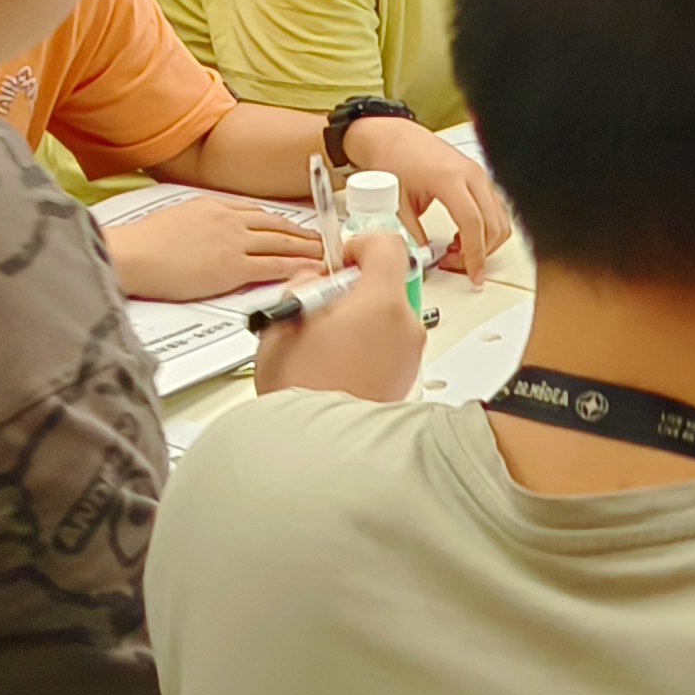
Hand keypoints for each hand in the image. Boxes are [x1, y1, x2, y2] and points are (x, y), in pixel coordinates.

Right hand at [104, 192, 325, 301]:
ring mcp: (234, 243)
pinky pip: (273, 266)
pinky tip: (308, 270)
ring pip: (281, 243)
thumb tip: (205, 232)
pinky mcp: (233, 268)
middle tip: (317, 238)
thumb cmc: (142, 243)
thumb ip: (198, 222)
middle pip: (274, 224)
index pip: (255, 212)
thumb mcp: (175, 217)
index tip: (289, 225)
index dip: (277, 220)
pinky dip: (295, 267)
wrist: (133, 254)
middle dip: (299, 232)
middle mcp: (229, 220)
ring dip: (305, 248)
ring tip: (321, 253)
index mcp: (213, 206)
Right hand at [255, 227, 426, 402]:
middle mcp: (406, 326)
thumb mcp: (284, 322)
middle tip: (320, 311)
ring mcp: (410, 355)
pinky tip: (335, 365)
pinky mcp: (406, 379)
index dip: (359, 245)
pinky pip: (389, 346)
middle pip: (386, 285)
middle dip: (353, 292)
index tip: (339, 262)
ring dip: (359, 321)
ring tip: (322, 345)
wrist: (316, 448)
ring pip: (387, 317)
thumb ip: (302, 287)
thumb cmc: (300, 391)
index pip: (387, 245)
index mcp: (381, 303)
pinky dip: (367, 347)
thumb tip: (312, 280)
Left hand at [354, 116, 511, 283]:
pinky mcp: (480, 178)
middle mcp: (471, 174)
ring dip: (486, 242)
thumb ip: (411, 234)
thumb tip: (424, 259)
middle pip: (493, 224)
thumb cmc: (393, 159)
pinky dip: (487, 229)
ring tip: (458, 252)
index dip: (475, 254)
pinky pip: (496, 209)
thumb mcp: (396, 202)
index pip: (473, 223)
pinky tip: (464, 237)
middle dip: (480, 253)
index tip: (473, 274)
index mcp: (449, 178)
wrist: (394, 137)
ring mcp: (479, 175)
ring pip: (500, 219)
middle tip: (458, 266)